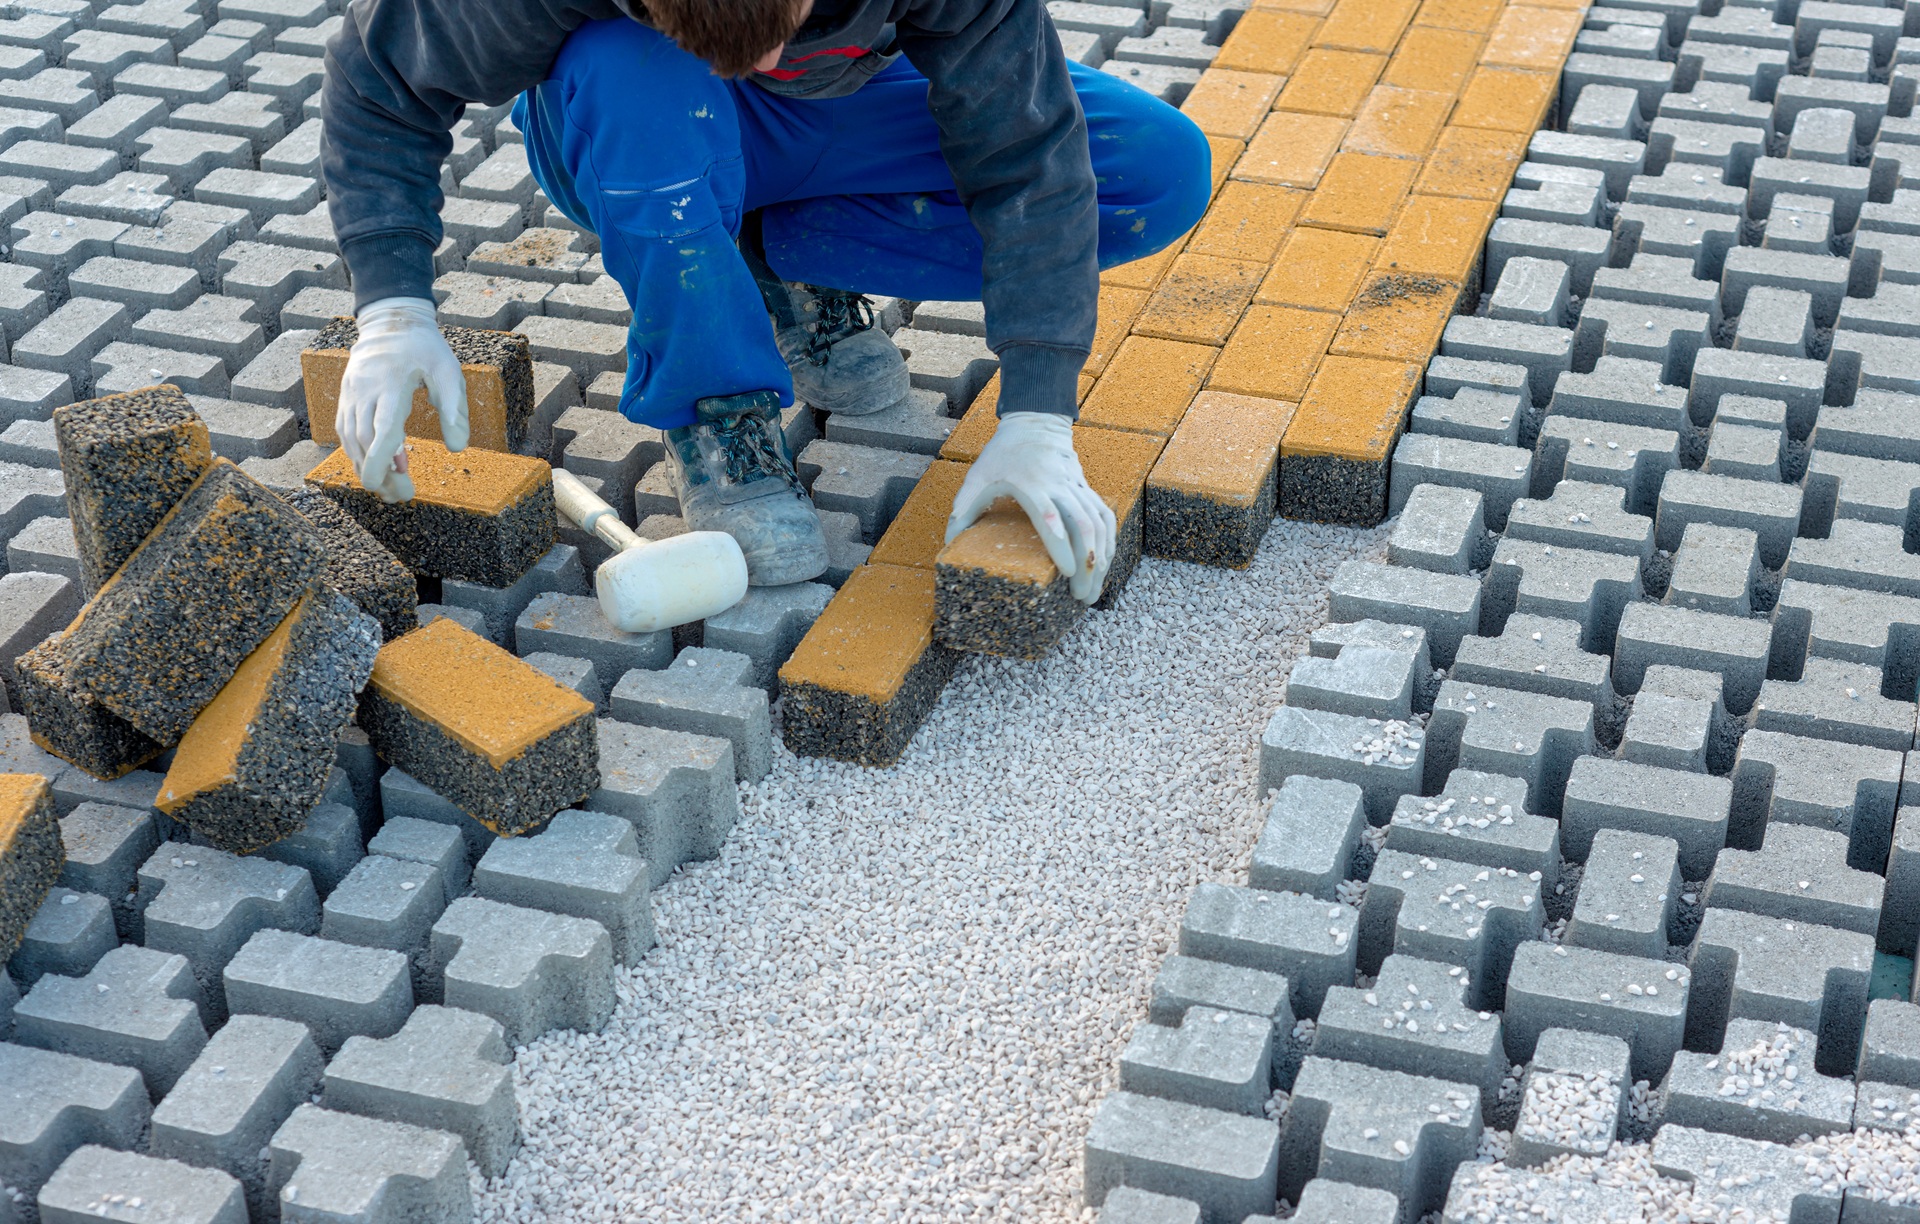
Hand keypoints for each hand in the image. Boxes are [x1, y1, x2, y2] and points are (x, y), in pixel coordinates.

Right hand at [336, 296, 467, 502]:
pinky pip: (346, 432)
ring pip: (351, 440)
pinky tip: (376, 469)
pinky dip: (358, 454)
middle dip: (379, 474)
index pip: (380, 429)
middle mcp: (364, 391)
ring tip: (391, 490)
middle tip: (402, 496)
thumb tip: (458, 448)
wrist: (391, 323)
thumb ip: (454, 408)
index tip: (381, 486)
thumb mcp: (448, 371)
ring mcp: (351, 395)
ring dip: (367, 469)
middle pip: (364, 442)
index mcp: (391, 385)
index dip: (379, 460)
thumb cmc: (424, 349)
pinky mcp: (347, 398)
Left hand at [945, 411, 1116, 604]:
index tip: (1069, 571)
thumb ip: (965, 506)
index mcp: (1032, 485)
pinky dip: (1109, 542)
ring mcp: (1078, 488)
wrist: (1035, 423)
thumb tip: (948, 541)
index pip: (1050, 517)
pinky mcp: (1087, 490)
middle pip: (1083, 527)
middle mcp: (1060, 487)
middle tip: (1082, 597)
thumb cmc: (1003, 453)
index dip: (1061, 545)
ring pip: (1099, 524)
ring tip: (1093, 591)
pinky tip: (1105, 565)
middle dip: (1088, 564)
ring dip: (1102, 559)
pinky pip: (1104, 517)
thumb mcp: (978, 475)